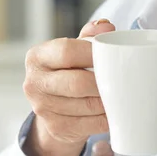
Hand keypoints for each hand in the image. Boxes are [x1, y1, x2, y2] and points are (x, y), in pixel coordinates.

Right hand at [22, 19, 114, 155]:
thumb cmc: (68, 69)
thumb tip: (106, 27)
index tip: (111, 55)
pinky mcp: (56, 128)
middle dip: (103, 83)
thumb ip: (89, 36)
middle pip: (77, 83)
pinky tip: (115, 112)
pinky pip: (89, 125)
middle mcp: (34, 83)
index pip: (67, 52)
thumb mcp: (74, 49)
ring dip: (108, 102)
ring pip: (86, 106)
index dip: (92, 53)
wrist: (53, 104)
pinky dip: (107, 119)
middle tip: (122, 80)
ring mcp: (42, 108)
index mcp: (37, 57)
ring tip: (122, 95)